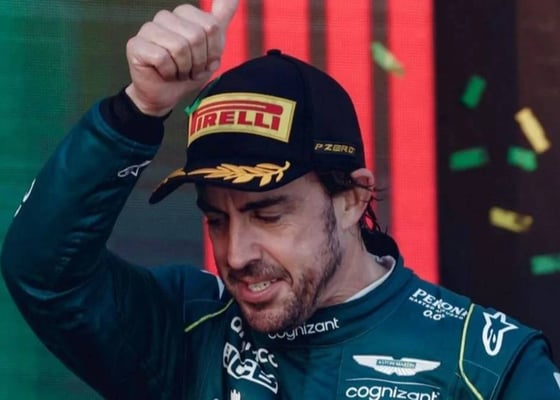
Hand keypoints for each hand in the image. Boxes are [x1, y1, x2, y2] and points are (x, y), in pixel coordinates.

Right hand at [125, 0, 238, 115]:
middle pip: (196, 36)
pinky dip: (169, 73)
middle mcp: (165, 16)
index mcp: (185, 14)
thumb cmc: (189, 71)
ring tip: (179, 73)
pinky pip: (162, 58)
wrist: (166, 95)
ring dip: (184, 68)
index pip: (211, 26)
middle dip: (199, 61)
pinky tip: (164, 74)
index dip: (213, 51)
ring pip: (179, 47)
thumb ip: (222, 18)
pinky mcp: (136, 45)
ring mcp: (148, 29)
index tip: (205, 61)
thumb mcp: (212, 46)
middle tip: (191, 70)